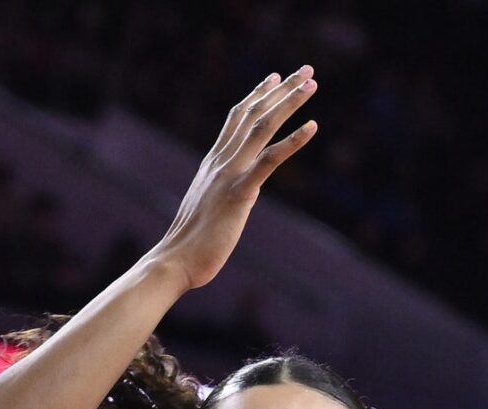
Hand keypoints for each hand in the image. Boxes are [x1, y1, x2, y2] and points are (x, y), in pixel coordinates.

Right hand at [147, 67, 319, 291]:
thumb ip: (220, 191)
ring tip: (312, 84)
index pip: (236, 117)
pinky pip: (270, 161)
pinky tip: (313, 126)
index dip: (257, 94)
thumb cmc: (189, 244)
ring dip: (289, 102)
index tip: (274, 76)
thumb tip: (233, 191)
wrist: (174, 261)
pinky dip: (293, 141)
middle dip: (281, 88)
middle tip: (306, 70)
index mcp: (213, 162)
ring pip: (262, 126)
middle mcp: (221, 161)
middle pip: (254, 113)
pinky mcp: (239, 194)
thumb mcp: (207, 206)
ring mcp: (229, 175)